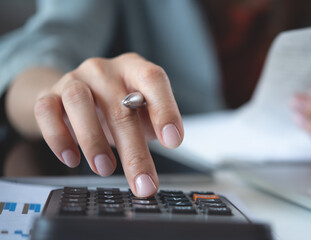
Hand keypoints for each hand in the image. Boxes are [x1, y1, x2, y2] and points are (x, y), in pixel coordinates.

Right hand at [34, 53, 183, 196]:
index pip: (153, 79)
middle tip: (143, 183)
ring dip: (93, 140)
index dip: (165, 109)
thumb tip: (163, 151)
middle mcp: (104, 70)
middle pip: (120, 107)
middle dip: (134, 151)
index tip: (173, 141)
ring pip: (79, 102)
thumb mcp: (140, 111)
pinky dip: (58, 137)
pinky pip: (47, 111)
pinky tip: (71, 159)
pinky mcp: (48, 94)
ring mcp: (74, 79)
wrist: (72, 95)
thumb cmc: (115, 106)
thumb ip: (153, 124)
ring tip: (106, 169)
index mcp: (134, 69)